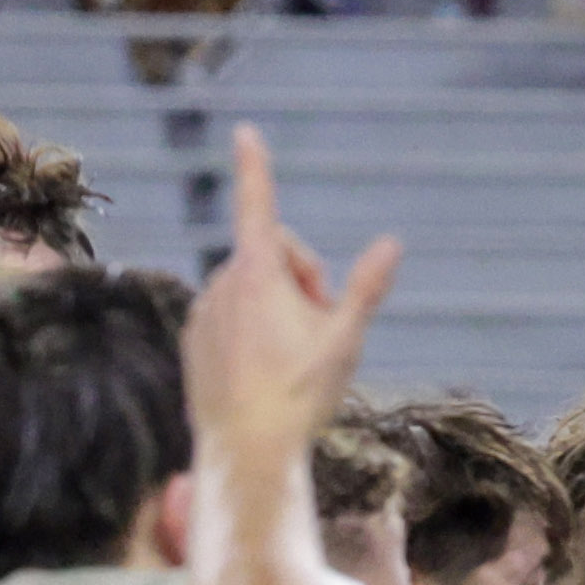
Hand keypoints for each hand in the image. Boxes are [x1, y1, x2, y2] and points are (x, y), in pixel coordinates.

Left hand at [183, 127, 400, 458]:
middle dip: (300, 280)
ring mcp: (203, 313)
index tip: (246, 131)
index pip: (259, 205)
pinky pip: (226, 319)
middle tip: (321, 328)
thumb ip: (366, 288)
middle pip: (271, 257)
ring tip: (291, 360)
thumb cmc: (300, 396)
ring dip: (275, 309)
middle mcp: (222, 284)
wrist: (246, 453)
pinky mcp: (193, 341)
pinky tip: (262, 374)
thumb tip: (391, 243)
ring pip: (248, 291)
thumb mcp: (345, 341)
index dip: (256, 166)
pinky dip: (247, 332)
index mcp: (258, 274)